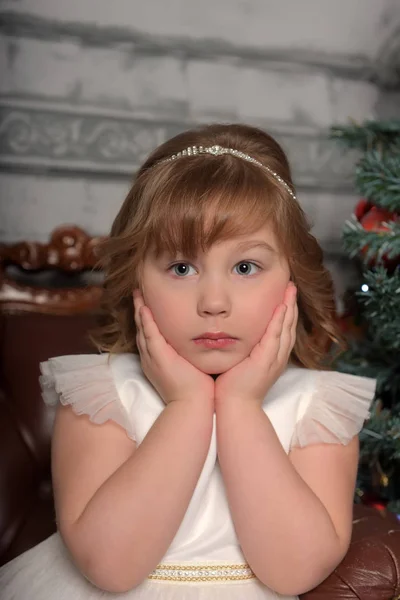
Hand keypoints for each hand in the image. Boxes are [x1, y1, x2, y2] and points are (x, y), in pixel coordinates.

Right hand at [133, 290, 214, 406]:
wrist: (193, 406)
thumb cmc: (197, 391)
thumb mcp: (192, 368)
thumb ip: (194, 355)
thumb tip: (204, 343)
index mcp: (158, 361)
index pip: (151, 335)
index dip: (148, 319)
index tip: (150, 304)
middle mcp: (152, 358)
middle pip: (142, 329)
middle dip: (140, 311)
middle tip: (139, 294)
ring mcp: (153, 357)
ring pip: (143, 329)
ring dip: (139, 310)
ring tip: (138, 294)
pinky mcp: (158, 357)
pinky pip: (149, 335)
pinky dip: (146, 321)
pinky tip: (144, 308)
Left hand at [215, 282, 297, 406]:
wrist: (234, 406)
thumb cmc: (232, 386)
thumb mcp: (240, 361)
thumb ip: (242, 347)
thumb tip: (232, 331)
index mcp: (272, 356)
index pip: (283, 328)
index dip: (286, 310)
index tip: (285, 293)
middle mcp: (277, 356)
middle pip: (289, 325)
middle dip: (291, 304)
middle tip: (292, 285)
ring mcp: (274, 358)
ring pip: (286, 328)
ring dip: (289, 307)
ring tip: (290, 290)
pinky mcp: (267, 360)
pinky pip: (276, 336)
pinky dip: (280, 321)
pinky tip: (282, 307)